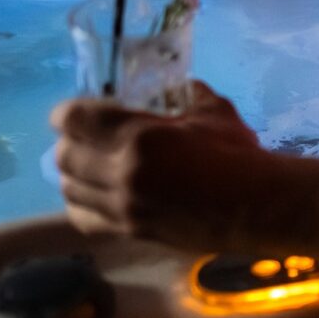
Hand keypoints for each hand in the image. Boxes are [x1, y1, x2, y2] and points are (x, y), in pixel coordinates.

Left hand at [50, 82, 269, 251]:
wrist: (255, 207)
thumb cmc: (237, 155)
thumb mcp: (214, 112)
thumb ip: (190, 95)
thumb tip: (182, 86)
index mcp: (138, 136)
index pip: (74, 120)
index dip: (66, 113)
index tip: (74, 112)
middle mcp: (121, 173)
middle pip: (64, 157)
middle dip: (69, 143)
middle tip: (85, 136)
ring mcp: (122, 206)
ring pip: (69, 189)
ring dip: (72, 174)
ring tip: (89, 165)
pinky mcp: (129, 231)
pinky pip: (84, 218)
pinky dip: (80, 204)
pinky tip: (95, 195)